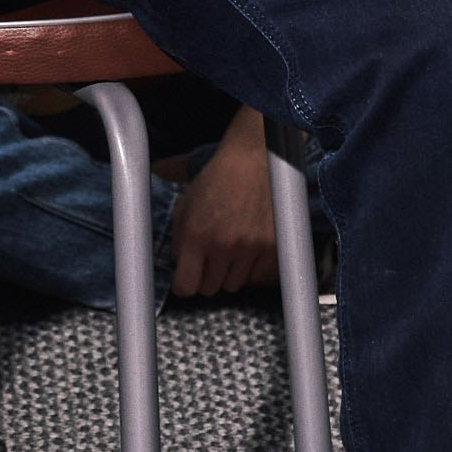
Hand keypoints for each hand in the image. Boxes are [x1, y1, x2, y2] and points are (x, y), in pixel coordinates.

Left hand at [166, 107, 277, 299]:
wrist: (253, 162)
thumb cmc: (216, 182)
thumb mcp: (184, 207)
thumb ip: (179, 241)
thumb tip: (179, 270)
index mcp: (196, 235)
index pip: (186, 286)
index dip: (184, 285)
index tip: (186, 278)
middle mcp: (223, 245)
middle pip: (209, 289)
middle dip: (205, 277)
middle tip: (208, 259)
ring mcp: (250, 248)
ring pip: (233, 286)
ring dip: (228, 273)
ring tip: (228, 249)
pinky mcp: (272, 247)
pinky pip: (256, 277)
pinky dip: (249, 269)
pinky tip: (245, 250)